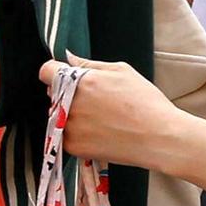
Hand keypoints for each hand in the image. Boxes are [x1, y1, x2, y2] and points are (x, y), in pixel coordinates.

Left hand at [43, 57, 180, 166]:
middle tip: (94, 100)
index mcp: (79, 81)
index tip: (64, 77)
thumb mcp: (122, 71)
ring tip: (101, 118)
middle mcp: (70, 104)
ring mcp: (69, 127)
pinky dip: (77, 133)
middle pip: (52, 94)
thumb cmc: (145, 103)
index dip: (55, 72)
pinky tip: (100, 132)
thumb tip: (69, 58)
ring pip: (58, 115)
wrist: (159, 138)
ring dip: (71, 114)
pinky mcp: (73, 146)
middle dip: (65, 93)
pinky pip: (65, 135)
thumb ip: (90, 64)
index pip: (46, 71)